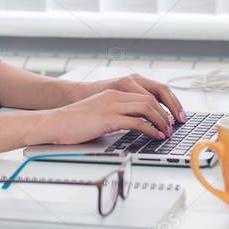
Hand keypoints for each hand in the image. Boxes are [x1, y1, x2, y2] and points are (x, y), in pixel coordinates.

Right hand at [42, 89, 175, 145]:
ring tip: (167, 131)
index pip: (146, 93)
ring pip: (147, 107)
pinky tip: (156, 136)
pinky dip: (151, 129)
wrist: (54, 122)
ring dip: (161, 120)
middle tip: (174, 124)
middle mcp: (115, 96)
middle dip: (167, 111)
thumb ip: (116, 114)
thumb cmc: (73, 121)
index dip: (162, 103)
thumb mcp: (99, 112)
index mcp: (113, 93)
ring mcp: (111, 106)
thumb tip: (134, 124)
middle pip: (150, 98)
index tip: (170, 115)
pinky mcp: (108, 119)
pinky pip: (137, 122)